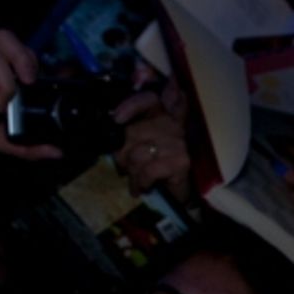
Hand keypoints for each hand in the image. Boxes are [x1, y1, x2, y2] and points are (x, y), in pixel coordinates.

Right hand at [0, 29, 62, 170]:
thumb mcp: (1, 142)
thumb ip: (28, 145)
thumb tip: (57, 153)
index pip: (16, 50)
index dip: (32, 60)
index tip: (41, 84)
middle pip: (4, 39)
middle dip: (23, 58)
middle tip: (29, 84)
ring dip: (5, 88)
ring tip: (0, 114)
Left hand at [113, 81, 191, 200]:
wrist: (176, 193)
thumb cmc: (154, 168)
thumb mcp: (137, 146)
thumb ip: (127, 131)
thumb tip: (112, 123)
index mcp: (159, 115)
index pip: (148, 99)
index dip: (132, 104)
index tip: (117, 117)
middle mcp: (171, 124)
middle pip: (132, 133)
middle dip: (123, 155)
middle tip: (124, 168)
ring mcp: (178, 143)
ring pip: (138, 155)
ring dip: (132, 173)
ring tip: (134, 181)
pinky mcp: (181, 162)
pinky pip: (149, 170)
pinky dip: (143, 182)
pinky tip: (145, 186)